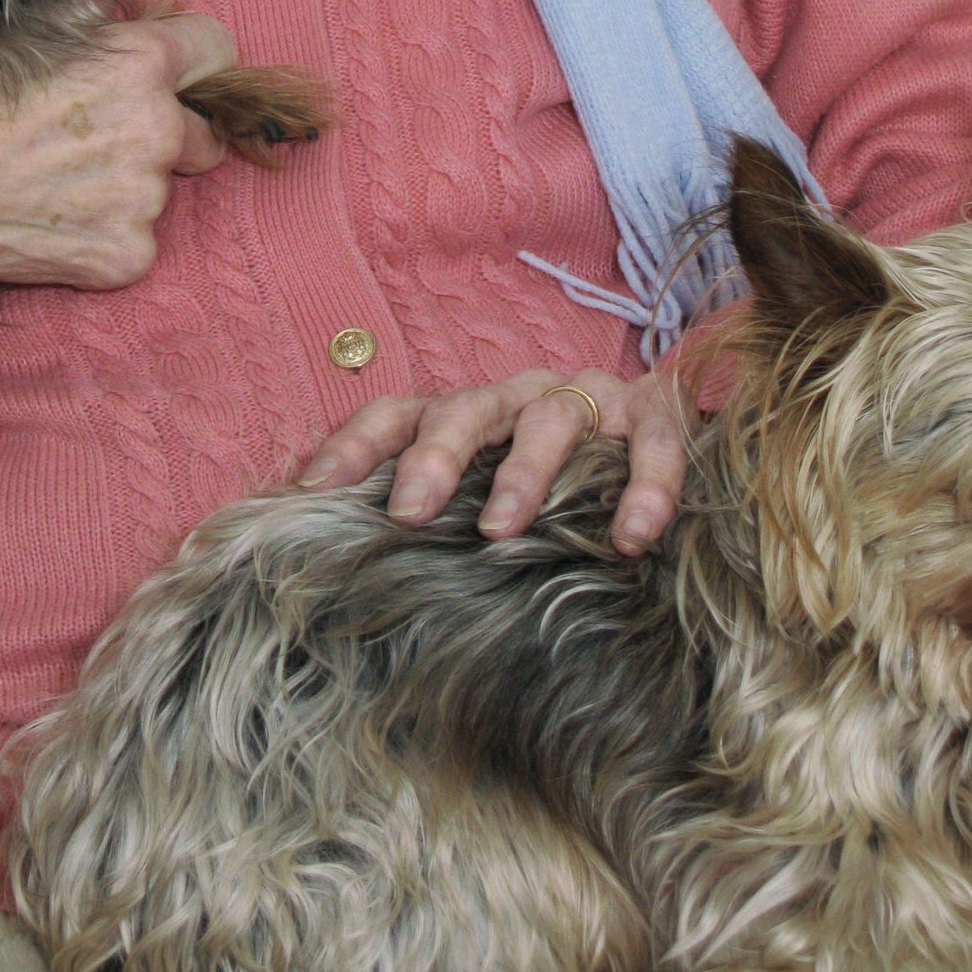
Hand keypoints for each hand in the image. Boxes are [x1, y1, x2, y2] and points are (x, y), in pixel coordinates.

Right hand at [0, 13, 236, 289]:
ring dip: (122, 189)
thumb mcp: (35, 37)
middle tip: (93, 143)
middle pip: (199, 133)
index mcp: (142, 62)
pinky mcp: (126, 255)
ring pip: (158, 190)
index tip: (175, 79)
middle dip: (162, 137)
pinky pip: (135, 242)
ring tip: (52, 184)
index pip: (217, 48)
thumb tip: (136, 23)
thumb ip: (105, 37)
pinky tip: (49, 223)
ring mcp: (145, 197)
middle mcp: (157, 127)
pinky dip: (101, 237)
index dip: (193, 63)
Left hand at [296, 365, 688, 553]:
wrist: (658, 426)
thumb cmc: (555, 473)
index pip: (400, 415)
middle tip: (409, 512)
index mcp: (471, 412)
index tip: (313, 489)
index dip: (354, 446)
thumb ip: (440, 514)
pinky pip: (650, 446)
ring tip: (502, 530)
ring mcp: (588, 401)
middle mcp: (521, 396)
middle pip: (466, 410)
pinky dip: (642, 489)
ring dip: (523, 474)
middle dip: (435, 457)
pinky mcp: (653, 416)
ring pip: (549, 421)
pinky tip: (630, 538)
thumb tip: (355, 575)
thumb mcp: (490, 487)